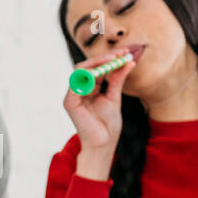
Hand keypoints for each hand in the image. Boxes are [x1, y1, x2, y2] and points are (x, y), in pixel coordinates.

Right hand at [64, 49, 137, 179]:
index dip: (110, 59)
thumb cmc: (108, 124)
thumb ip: (118, 80)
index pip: (97, 68)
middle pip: (88, 66)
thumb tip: (129, 62)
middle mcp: (80, 89)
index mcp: (90, 88)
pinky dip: (88, 75)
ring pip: (80, 70)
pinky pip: (76, 83)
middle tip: (119, 54)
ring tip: (113, 60)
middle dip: (103, 57)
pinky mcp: (69, 102)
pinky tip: (102, 72)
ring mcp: (73, 95)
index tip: (124, 53)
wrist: (103, 143)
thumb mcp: (115, 97)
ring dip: (97, 63)